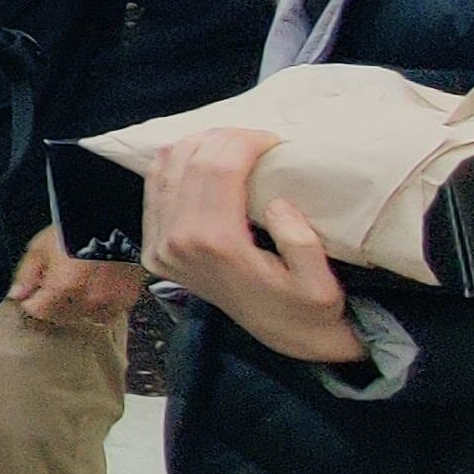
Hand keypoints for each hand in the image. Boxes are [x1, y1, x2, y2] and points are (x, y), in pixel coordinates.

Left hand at [7, 221, 146, 330]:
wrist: (113, 220)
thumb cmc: (77, 228)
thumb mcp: (41, 246)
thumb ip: (27, 274)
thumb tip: (17, 295)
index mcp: (64, 286)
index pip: (38, 310)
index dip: (32, 299)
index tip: (34, 290)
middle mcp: (89, 299)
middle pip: (60, 316)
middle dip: (52, 303)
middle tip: (55, 281)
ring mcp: (110, 301)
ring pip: (84, 317)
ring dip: (77, 306)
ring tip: (77, 282)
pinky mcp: (127, 299)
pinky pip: (107, 312)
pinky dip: (99, 305)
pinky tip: (95, 286)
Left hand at [143, 128, 360, 366]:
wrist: (282, 336)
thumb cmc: (307, 308)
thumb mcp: (321, 285)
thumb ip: (301, 244)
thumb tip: (276, 202)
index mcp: (217, 246)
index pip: (219, 170)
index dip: (245, 143)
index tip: (273, 139)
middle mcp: (177, 242)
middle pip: (191, 162)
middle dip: (224, 138)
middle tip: (256, 137)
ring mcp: (159, 245)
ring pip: (165, 168)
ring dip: (198, 144)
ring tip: (233, 142)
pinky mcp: (153, 247)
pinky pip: (153, 188)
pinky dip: (175, 163)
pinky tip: (202, 156)